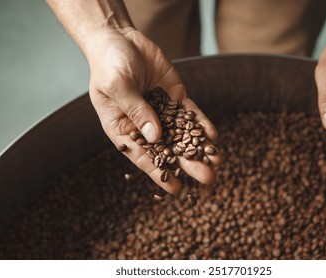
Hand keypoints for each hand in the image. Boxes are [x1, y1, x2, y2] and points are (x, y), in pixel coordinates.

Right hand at [85, 29, 221, 193]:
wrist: (119, 39)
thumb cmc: (108, 64)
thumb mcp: (117, 86)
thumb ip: (136, 110)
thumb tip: (157, 137)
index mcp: (124, 129)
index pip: (143, 156)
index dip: (160, 174)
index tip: (178, 190)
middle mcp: (145, 124)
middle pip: (169, 149)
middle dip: (189, 164)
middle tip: (208, 179)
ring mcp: (162, 111)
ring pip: (183, 133)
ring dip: (200, 147)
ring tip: (217, 161)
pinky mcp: (175, 97)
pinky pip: (190, 113)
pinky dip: (201, 123)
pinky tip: (213, 135)